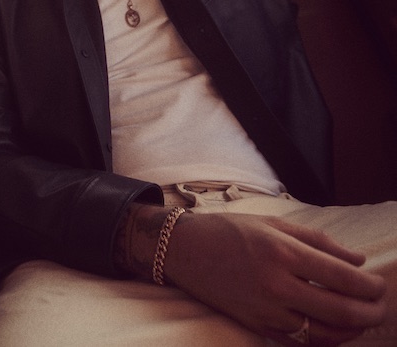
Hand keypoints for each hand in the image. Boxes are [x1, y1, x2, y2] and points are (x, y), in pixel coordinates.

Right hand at [165, 212, 386, 345]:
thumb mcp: (274, 224)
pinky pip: (300, 342)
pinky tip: (333, 330)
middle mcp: (276, 284)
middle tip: (379, 305)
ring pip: (325, 334)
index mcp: (283, 252)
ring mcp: (266, 309)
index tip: (380, 285)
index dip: (372, 286)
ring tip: (361, 319)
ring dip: (352, 330)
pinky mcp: (255, 325)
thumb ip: (319, 241)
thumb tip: (357, 262)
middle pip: (342, 310)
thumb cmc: (228, 231)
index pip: (345, 278)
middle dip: (371, 311)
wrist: (182, 250)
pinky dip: (324, 340)